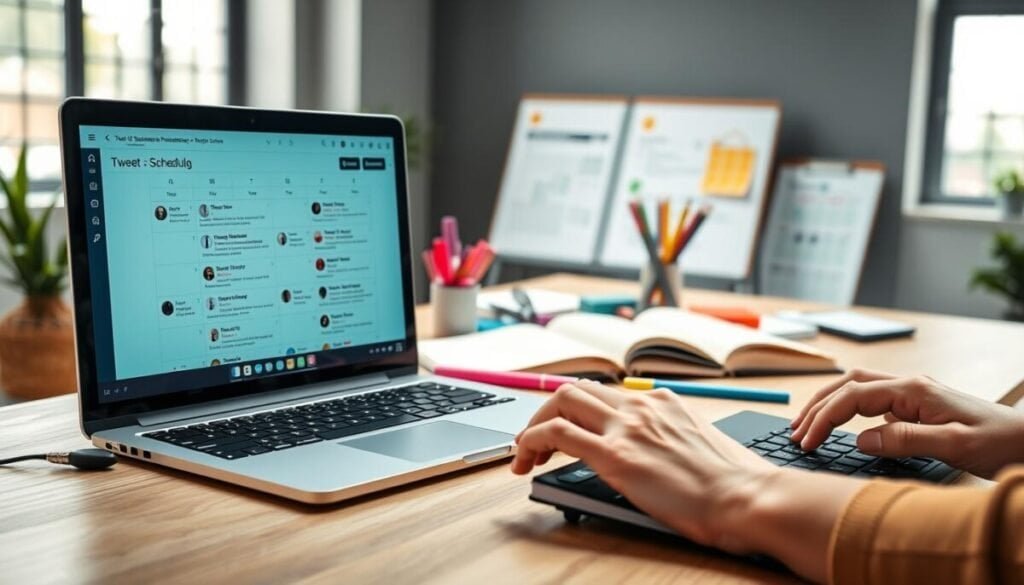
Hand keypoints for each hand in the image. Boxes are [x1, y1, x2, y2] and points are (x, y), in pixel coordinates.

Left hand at [512, 380, 774, 548]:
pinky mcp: (615, 455)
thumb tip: (653, 453)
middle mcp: (641, 406)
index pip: (605, 393)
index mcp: (663, 402)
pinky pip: (557, 433)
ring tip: (523, 454)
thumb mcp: (701, 445)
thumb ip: (671, 439)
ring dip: (533, 424)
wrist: (748, 498)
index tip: (564, 427)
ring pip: (560, 401)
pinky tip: (525, 460)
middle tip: (534, 440)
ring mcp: (627, 428)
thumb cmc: (735, 484)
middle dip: (546, 410)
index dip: (576, 409)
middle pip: (576, 390)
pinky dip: (531, 440)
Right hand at [791, 368, 1023, 478]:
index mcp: (913, 390)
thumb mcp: (953, 446)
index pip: (852, 396)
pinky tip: (839, 426)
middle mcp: (908, 386)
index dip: (824, 418)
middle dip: (815, 406)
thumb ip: (905, 440)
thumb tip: (860, 439)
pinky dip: (846, 409)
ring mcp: (911, 395)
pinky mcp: (915, 407)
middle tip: (794, 432)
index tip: (806, 441)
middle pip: (846, 384)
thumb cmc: (998, 442)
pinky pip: (870, 401)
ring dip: (827, 404)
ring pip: (856, 388)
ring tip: (805, 424)